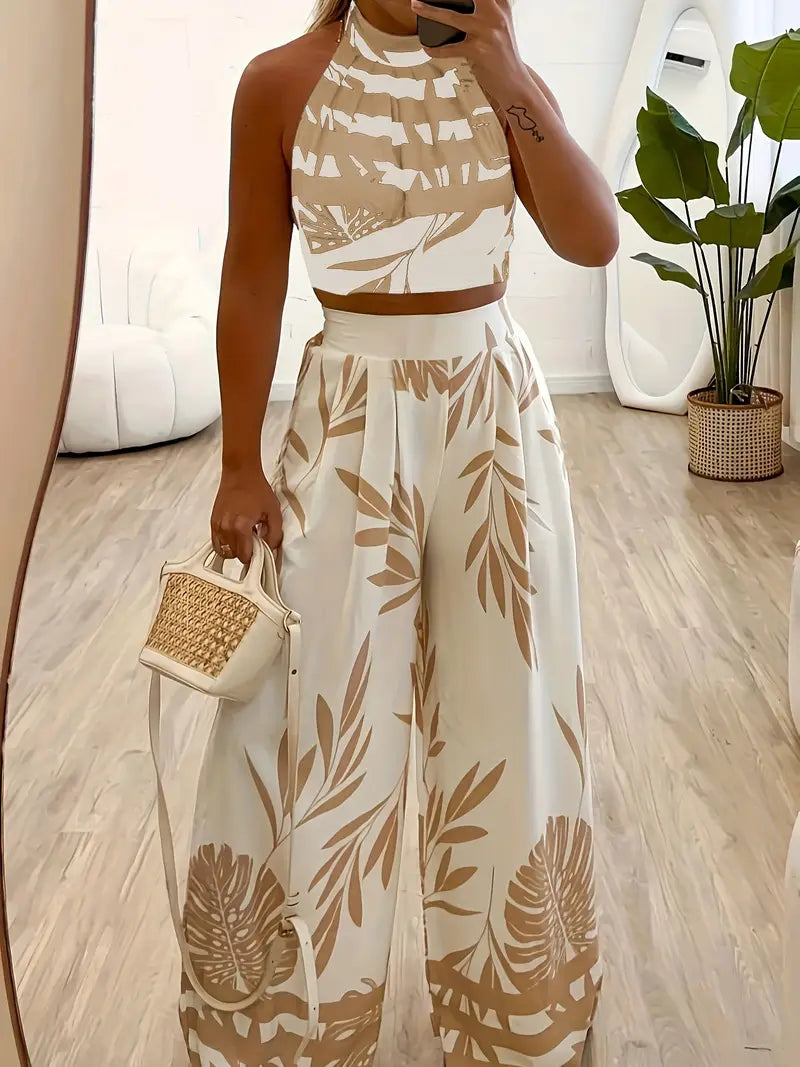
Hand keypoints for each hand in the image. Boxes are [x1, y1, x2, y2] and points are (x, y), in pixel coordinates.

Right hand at [210, 467, 282, 563]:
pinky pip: (216, 543)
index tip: (261, 551)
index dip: (255, 557)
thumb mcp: (274, 512)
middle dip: (245, 552)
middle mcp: (225, 528)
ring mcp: (216, 525)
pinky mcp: (212, 522)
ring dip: (235, 549)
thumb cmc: (257, 490)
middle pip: (234, 556)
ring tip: (245, 537)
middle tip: (255, 541)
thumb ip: (274, 535)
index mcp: (241, 526)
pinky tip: (236, 534)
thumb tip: (271, 550)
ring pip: (224, 551)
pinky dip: (226, 543)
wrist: (240, 473)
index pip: (245, 556)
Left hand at [411, 0, 525, 100]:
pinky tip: (427, 48)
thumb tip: (450, 4)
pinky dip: (435, 49)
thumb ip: (484, 11)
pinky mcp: (479, 51)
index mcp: (501, 4)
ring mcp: (487, 32)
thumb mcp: (498, 26)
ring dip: (430, 11)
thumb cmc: (501, 54)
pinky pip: (450, 49)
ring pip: (452, 17)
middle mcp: (496, 14)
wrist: (515, 83)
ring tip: (416, 6)